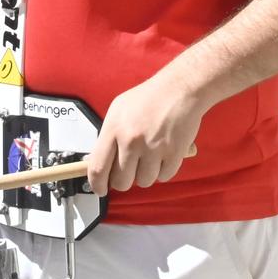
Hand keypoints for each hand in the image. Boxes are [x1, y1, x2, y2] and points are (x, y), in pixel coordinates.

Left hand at [88, 72, 204, 193]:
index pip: (98, 168)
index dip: (97, 185)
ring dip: (147, 174)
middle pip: (121, 181)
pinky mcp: (174, 153)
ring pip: (144, 181)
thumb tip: (98, 163)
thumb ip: (107, 137)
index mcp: (114, 128)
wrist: (180, 88)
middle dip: (125, 180)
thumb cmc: (150, 98)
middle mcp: (132, 140)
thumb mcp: (118, 110)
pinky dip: (164, 170)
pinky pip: (164, 176)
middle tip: (130, 170)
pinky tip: (164, 154)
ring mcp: (154, 148)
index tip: (101, 189)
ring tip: (151, 156)